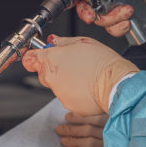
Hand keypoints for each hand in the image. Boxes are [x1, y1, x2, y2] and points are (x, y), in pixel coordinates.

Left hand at [22, 36, 138, 115]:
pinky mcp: (69, 105)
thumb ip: (62, 42)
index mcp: (51, 60)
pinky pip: (68, 97)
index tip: (38, 56)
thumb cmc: (102, 62)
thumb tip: (53, 41)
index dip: (34, 56)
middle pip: (43, 73)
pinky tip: (87, 86)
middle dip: (54, 69)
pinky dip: (75, 93)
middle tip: (72, 64)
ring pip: (57, 86)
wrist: (115, 84)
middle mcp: (51, 78)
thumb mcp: (83, 42)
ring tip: (84, 75)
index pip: (30, 59)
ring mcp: (59, 93)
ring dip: (66, 81)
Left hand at [57, 112, 114, 146]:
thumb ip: (85, 122)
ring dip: (74, 141)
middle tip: (59, 129)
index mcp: (112, 126)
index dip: (80, 118)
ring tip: (63, 140)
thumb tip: (69, 115)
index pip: (97, 119)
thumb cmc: (93, 143)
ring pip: (90, 143)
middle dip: (72, 129)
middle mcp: (114, 138)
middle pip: (90, 130)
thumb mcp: (91, 130)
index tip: (67, 117)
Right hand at [76, 0, 145, 37]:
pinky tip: (129, 21)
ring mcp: (113, 10)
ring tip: (128, 10)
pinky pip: (115, 30)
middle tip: (97, 14)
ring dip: (112, 20)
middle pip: (87, 10)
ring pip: (101, 22)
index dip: (77, 1)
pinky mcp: (123, 21)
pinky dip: (120, 28)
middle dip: (91, 15)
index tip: (83, 6)